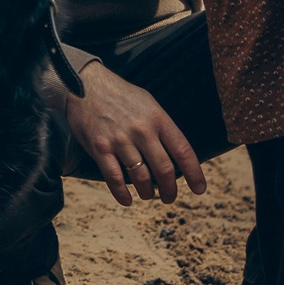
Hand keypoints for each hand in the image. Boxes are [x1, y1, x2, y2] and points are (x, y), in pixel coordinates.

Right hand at [53, 58, 206, 205]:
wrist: (84, 84)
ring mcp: (120, 140)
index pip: (183, 151)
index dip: (194, 174)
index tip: (199, 189)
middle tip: (170, 197)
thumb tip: (176, 154)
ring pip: (141, 178)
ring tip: (148, 195)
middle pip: (164, 170)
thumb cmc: (120, 95)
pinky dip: (123, 194)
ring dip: (148, 192)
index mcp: (157, 118)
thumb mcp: (148, 103)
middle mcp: (141, 130)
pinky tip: (127, 200)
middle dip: (170, 190)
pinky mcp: (100, 148)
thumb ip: (162, 127)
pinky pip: (114, 178)